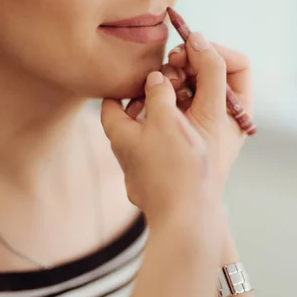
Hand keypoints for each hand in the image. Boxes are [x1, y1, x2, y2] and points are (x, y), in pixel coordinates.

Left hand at [102, 72, 209, 225]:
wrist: (187, 218)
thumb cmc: (175, 166)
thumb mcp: (165, 119)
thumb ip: (158, 93)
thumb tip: (154, 78)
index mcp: (120, 137)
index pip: (109, 105)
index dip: (119, 89)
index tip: (134, 79)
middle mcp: (125, 158)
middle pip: (127, 126)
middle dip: (142, 108)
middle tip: (163, 95)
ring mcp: (141, 179)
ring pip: (145, 146)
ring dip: (159, 131)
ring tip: (180, 120)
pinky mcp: (158, 193)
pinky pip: (160, 165)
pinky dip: (169, 152)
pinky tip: (187, 152)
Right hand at [126, 34, 253, 192]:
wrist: (176, 217)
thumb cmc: (183, 169)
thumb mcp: (190, 114)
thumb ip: (197, 74)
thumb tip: (194, 42)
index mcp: (236, 110)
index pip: (234, 62)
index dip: (208, 50)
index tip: (180, 53)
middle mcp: (222, 115)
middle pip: (207, 71)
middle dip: (181, 66)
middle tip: (163, 73)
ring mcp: (198, 125)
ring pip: (183, 87)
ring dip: (162, 85)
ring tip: (144, 96)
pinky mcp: (177, 135)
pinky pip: (168, 106)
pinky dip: (154, 102)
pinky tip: (135, 109)